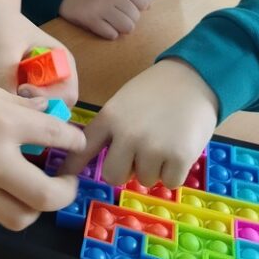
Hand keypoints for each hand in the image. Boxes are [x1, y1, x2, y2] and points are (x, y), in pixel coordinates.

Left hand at [0, 11, 78, 106]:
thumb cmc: (4, 27)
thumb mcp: (5, 48)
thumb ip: (6, 75)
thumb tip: (7, 107)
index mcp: (63, 64)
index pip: (67, 94)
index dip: (49, 98)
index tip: (22, 89)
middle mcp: (55, 80)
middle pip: (54, 109)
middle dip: (34, 109)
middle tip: (10, 100)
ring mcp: (38, 89)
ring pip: (37, 114)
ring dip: (20, 112)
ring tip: (0, 99)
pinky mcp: (22, 95)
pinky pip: (20, 112)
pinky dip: (9, 111)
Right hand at [0, 64, 85, 230]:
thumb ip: (18, 105)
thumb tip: (48, 115)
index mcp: (2, 123)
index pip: (56, 138)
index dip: (74, 140)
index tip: (76, 141)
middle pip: (46, 196)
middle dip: (67, 191)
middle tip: (67, 180)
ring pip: (20, 217)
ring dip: (36, 206)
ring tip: (36, 189)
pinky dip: (5, 204)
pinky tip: (2, 185)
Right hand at [59, 0, 148, 38]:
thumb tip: (148, 5)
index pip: (143, 0)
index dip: (139, 7)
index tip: (130, 7)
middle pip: (135, 16)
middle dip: (129, 19)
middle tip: (118, 16)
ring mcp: (100, 7)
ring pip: (127, 27)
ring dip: (121, 28)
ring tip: (112, 22)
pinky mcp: (90, 20)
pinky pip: (111, 34)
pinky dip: (109, 33)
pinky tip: (102, 26)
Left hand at [62, 59, 217, 187]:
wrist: (195, 77)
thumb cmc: (158, 90)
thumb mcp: (124, 102)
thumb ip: (113, 128)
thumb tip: (108, 159)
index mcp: (110, 117)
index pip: (84, 147)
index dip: (72, 166)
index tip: (62, 178)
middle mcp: (127, 134)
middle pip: (113, 175)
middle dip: (126, 170)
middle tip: (140, 155)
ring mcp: (153, 147)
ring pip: (145, 180)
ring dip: (154, 169)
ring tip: (164, 142)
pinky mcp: (179, 157)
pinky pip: (170, 181)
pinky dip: (175, 171)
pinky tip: (179, 149)